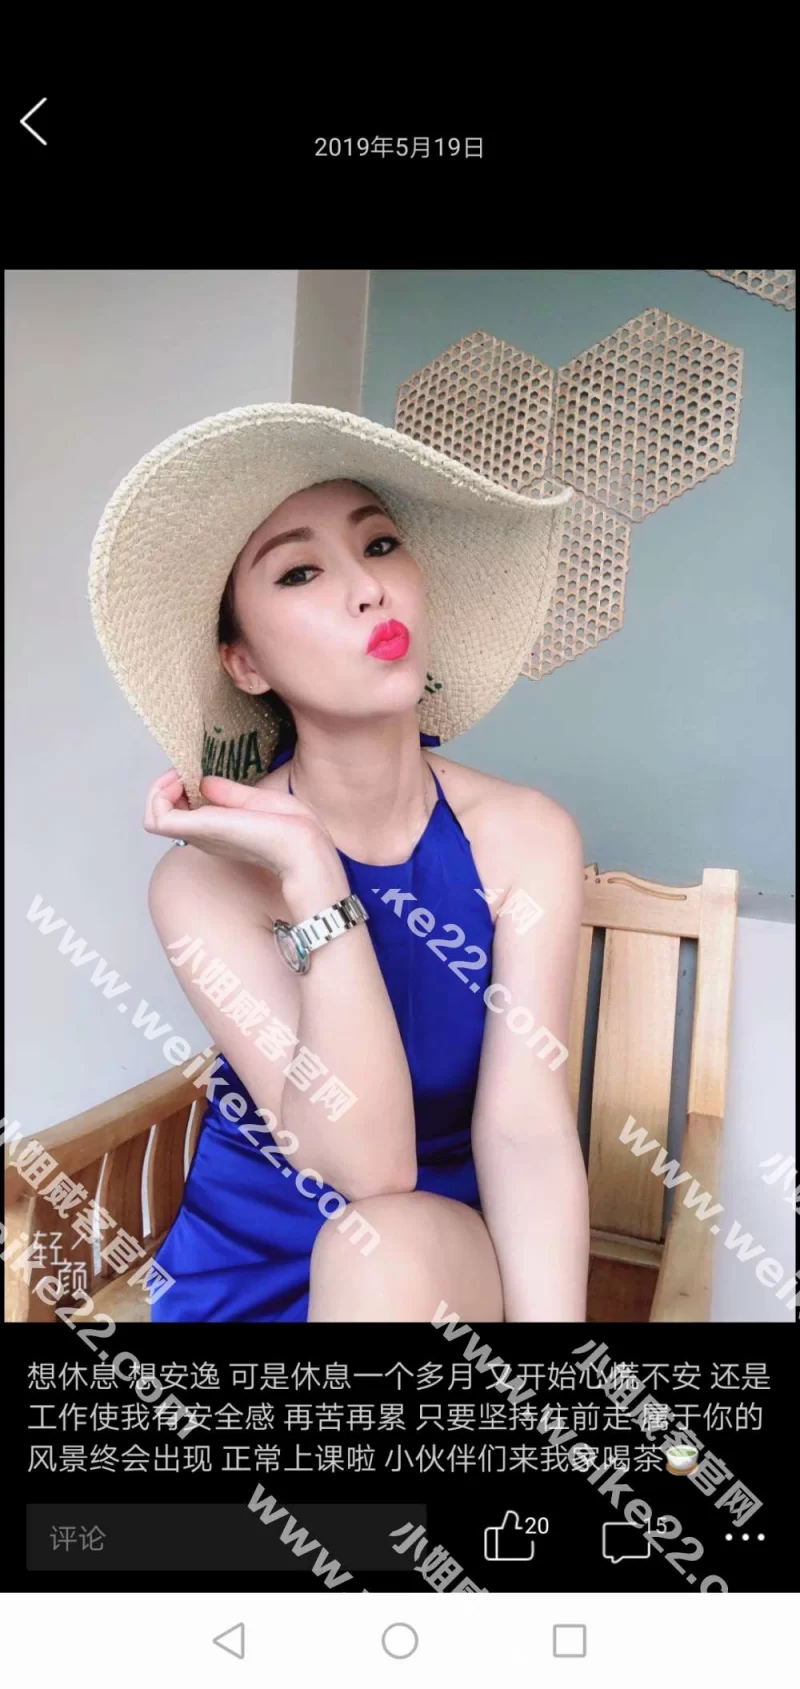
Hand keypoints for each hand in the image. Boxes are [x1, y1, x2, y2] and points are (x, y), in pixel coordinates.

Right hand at [143, 768, 339, 882]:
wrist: (304, 847)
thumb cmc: (294, 830)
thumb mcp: (257, 801)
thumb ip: (229, 793)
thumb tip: (205, 782)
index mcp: (219, 830)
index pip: (182, 812)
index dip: (180, 786)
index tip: (193, 772)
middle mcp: (204, 836)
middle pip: (161, 815)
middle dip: (164, 787)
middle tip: (182, 773)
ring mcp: (199, 835)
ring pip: (153, 817)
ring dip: (158, 790)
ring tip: (178, 778)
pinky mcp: (197, 830)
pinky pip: (156, 819)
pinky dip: (159, 795)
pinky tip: (180, 783)